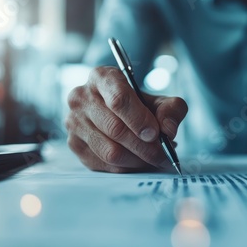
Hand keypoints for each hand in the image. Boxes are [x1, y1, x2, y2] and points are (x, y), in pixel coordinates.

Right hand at [65, 66, 187, 172]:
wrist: (119, 114)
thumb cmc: (139, 106)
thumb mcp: (161, 101)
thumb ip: (172, 110)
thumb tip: (168, 130)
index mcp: (102, 77)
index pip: (119, 99)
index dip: (140, 119)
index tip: (155, 133)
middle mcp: (81, 97)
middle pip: (115, 129)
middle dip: (145, 147)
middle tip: (163, 153)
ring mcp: (74, 122)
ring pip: (110, 151)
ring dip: (138, 160)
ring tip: (154, 158)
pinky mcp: (75, 144)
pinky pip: (105, 165)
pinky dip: (128, 168)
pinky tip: (140, 162)